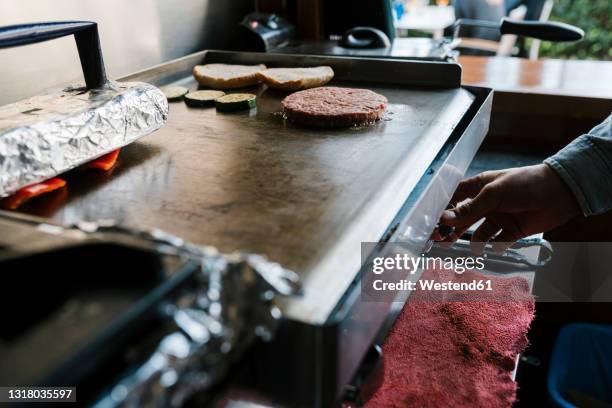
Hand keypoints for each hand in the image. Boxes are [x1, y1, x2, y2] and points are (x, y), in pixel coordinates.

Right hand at [439, 164, 580, 253]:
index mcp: (479, 187)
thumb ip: (469, 208)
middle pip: (463, 219)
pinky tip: (497, 247)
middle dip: (451, 230)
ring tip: (473, 248)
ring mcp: (499, 218)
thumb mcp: (493, 193)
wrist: (560, 193)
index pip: (454, 198)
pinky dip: (496, 248)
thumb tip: (444, 219)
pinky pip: (498, 243)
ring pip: (478, 233)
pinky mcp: (512, 231)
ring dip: (474, 242)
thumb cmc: (525, 184)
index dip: (442, 209)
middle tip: (440, 241)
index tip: (431, 222)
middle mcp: (486, 203)